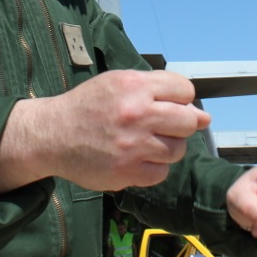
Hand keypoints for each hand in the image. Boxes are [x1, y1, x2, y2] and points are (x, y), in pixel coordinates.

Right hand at [0, 69, 210, 192]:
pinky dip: (154, 168)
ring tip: (146, 142)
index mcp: (134, 85)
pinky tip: (137, 159)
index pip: (185, 90)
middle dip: (180, 124)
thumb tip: (204, 117)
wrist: (52, 134)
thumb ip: (161, 92)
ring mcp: (132, 145)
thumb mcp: (119, 83)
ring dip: (168, 147)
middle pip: (188, 121)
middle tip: (161, 127)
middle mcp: (136, 113)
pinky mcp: (126, 172)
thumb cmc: (90, 106)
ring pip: (178, 150)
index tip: (166, 104)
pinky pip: (161, 173)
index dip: (180, 98)